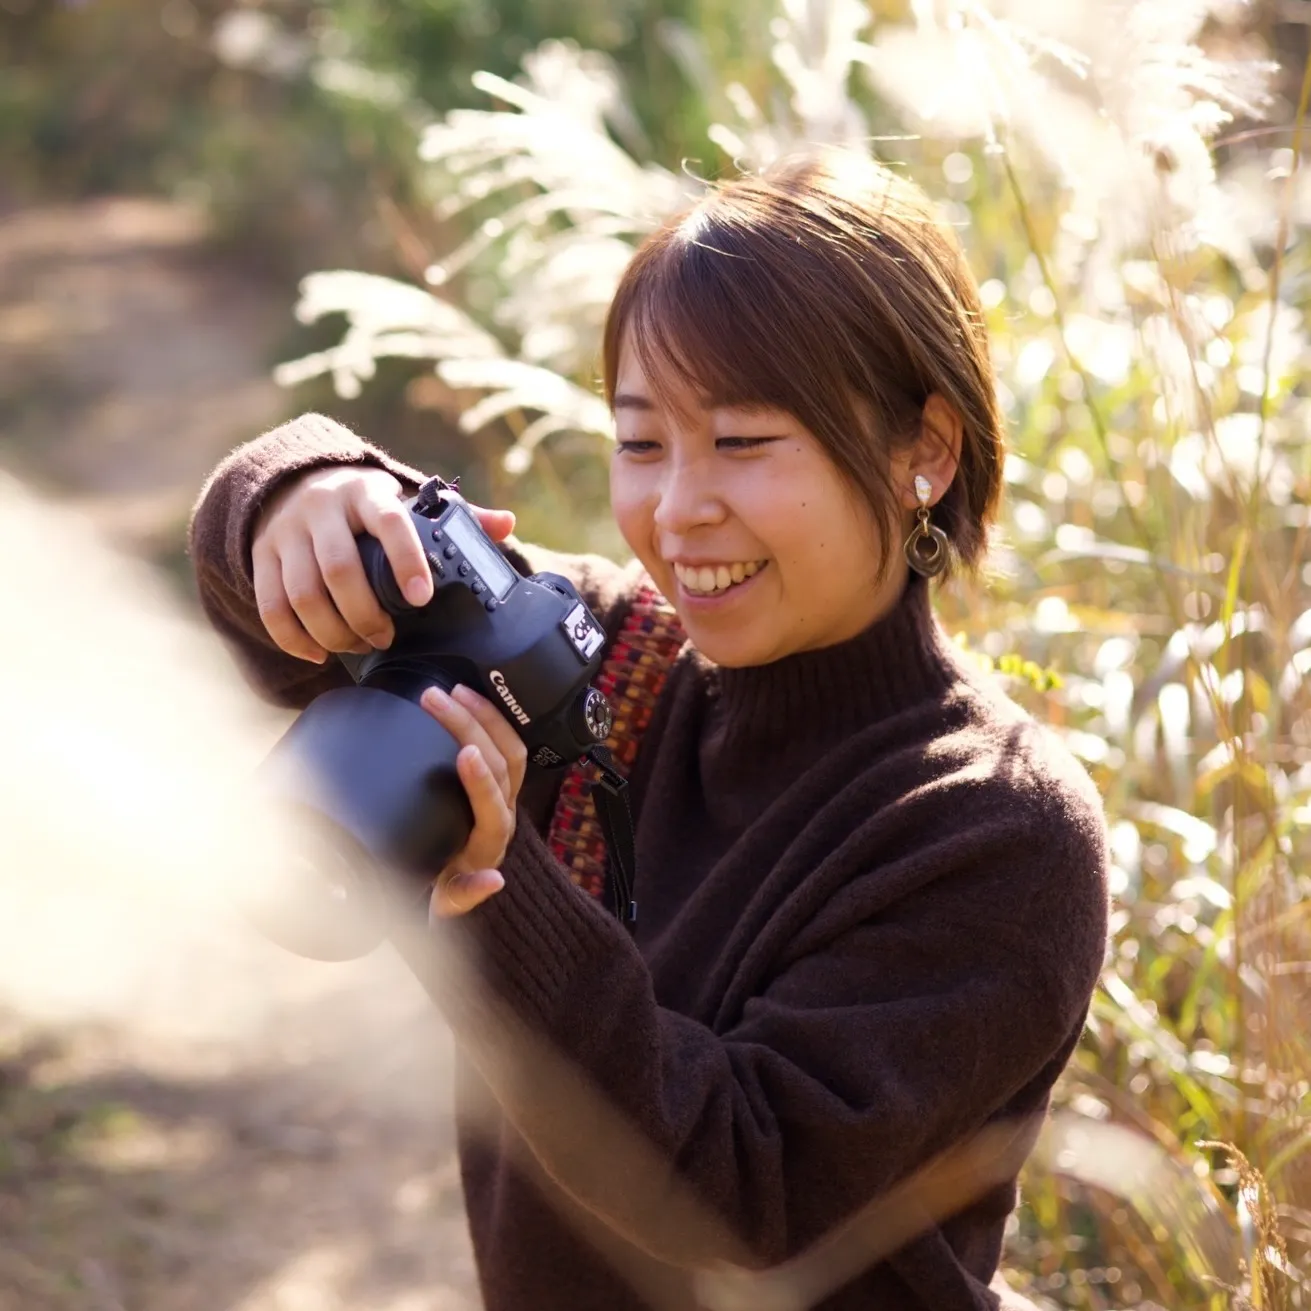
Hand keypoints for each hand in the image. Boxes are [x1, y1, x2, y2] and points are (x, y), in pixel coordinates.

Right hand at [252, 464, 516, 662]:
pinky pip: (271, 605)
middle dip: (364, 615)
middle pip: (339, 569)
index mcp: (368, 492)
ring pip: (303, 593)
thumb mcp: (406, 502)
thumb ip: (458, 515)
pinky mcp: (260, 556)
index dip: (405, 561)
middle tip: (385, 638)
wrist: (295, 484)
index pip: (389, 523)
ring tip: (356, 647)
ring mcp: (287, 532)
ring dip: (332, 632)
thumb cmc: (367, 506)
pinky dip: (293, 638)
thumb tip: (506, 524)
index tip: (421, 599)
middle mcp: (322, 508)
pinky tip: (318, 654)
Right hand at [421, 683, 527, 917]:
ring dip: (485, 716)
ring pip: (510, 749)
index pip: (493, 808)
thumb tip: (492, 882)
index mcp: (488, 844)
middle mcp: (503, 817)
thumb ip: (462, 898)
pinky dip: (489, 718)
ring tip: (454, 691)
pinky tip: (468, 697)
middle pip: (502, 765)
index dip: (482, 781)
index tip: (464, 753)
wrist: (450, 888)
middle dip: (472, 727)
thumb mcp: (444, 905)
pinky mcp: (498, 783)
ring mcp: (504, 797)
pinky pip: (505, 744)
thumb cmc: (440, 892)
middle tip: (436, 700)